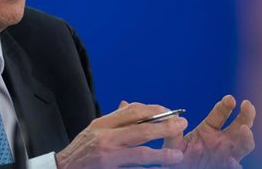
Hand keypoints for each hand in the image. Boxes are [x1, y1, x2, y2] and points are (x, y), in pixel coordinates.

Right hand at [56, 101, 187, 168]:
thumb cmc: (81, 149)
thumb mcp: (95, 129)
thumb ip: (114, 119)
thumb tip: (130, 105)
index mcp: (103, 124)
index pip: (132, 111)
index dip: (154, 110)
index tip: (169, 112)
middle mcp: (106, 138)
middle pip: (140, 130)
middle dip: (164, 127)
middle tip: (181, 125)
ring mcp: (108, 157)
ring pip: (139, 153)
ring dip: (161, 153)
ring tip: (177, 155)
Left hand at [164, 95, 255, 168]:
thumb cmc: (175, 158)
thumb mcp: (172, 143)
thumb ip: (173, 131)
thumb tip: (175, 117)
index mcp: (208, 130)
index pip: (219, 114)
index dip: (225, 106)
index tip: (230, 99)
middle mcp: (220, 140)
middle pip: (238, 125)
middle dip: (246, 114)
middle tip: (247, 105)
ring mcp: (225, 155)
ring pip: (243, 145)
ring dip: (246, 137)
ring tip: (245, 129)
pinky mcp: (225, 167)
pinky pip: (235, 167)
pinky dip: (235, 165)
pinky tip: (232, 161)